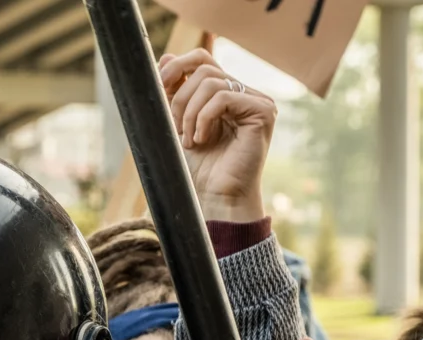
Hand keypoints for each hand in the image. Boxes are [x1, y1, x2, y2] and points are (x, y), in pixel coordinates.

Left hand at [158, 49, 275, 222]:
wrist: (215, 198)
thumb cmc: (197, 169)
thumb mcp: (177, 124)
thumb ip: (173, 92)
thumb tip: (166, 56)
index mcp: (225, 93)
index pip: (202, 60)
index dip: (177, 67)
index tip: (159, 88)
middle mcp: (244, 93)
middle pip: (204, 67)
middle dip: (180, 96)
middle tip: (174, 127)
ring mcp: (256, 101)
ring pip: (211, 82)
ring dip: (190, 112)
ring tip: (189, 141)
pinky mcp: (263, 112)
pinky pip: (224, 97)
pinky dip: (204, 118)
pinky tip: (202, 140)